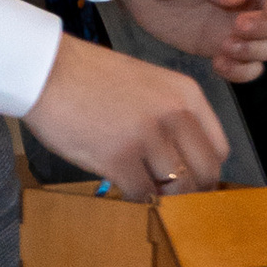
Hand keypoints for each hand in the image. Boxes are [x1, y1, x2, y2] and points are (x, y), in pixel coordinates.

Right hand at [23, 36, 229, 198]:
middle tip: (168, 194)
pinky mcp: (119, 157)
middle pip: (204, 175)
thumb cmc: (90, 77)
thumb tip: (183, 159)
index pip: (219, 149)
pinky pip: (142, 194)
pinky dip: (133, 195)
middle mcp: (174, 114)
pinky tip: (119, 181)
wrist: (47, 71)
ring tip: (135, 179)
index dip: (205, 171)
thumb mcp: (148, 83)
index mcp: (186, 94)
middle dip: (188, 191)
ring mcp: (147, 136)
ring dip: (156, 191)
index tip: (190, 179)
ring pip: (173, 187)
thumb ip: (172, 115)